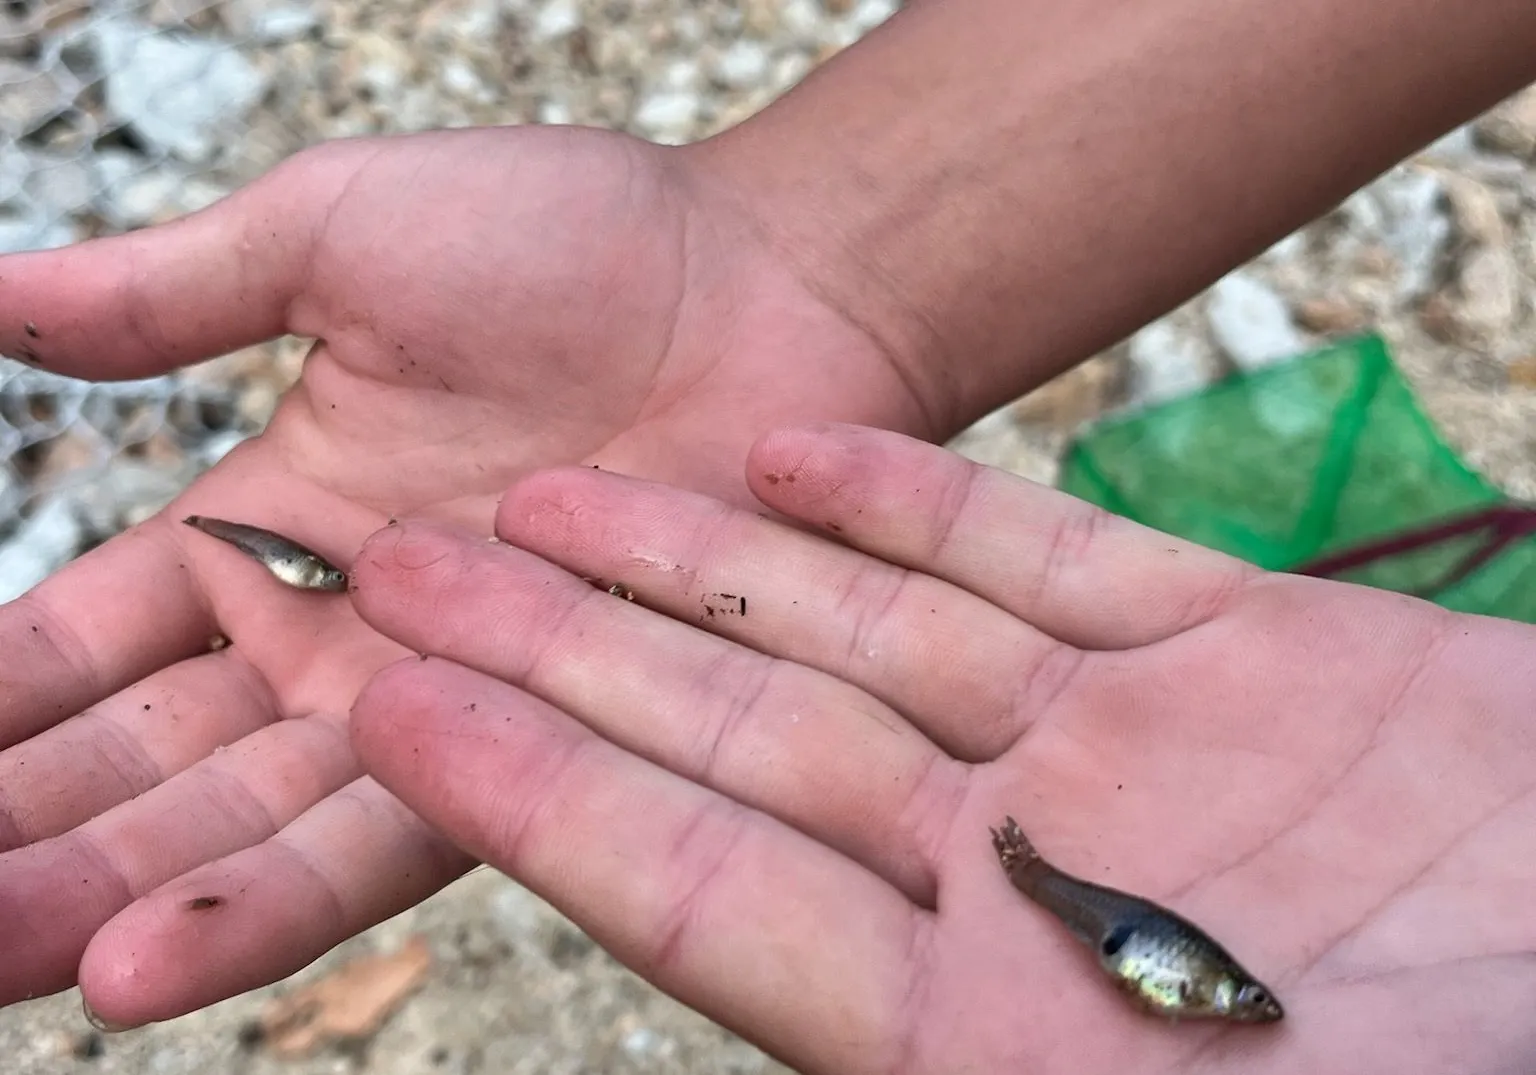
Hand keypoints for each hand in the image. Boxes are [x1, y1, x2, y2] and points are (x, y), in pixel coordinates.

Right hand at [0, 127, 925, 1025]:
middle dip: (31, 835)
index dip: (1, 703)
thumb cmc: (571, 241)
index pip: (94, 643)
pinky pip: (394, 829)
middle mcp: (350, 636)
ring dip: (116, 894)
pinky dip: (266, 898)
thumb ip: (172, 294)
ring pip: (250, 824)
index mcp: (277, 528)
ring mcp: (451, 693)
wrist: (767, 283)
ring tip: (2, 955)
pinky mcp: (550, 735)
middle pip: (154, 764)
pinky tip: (138, 962)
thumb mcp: (334, 238)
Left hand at [348, 421, 1535, 1074]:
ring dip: (703, 563)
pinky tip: (793, 452)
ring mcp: (1125, 757)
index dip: (538, 797)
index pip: (701, 893)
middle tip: (400, 567)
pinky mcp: (1242, 654)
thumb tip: (823, 1071)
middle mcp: (1019, 883)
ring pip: (864, 635)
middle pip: (743, 744)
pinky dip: (924, 505)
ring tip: (550, 490)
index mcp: (975, 1030)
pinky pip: (1048, 559)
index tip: (391, 713)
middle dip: (567, 654)